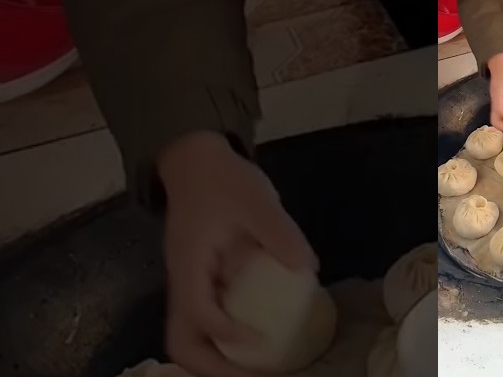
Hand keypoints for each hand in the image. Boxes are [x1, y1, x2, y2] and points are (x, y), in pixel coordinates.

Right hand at [159, 131, 316, 376]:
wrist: (196, 161)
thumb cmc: (223, 180)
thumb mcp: (257, 201)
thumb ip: (281, 233)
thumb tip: (308, 270)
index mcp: (190, 264)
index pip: (196, 312)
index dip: (226, 334)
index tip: (259, 345)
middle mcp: (182, 282)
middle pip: (180, 342)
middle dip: (214, 367)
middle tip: (258, 374)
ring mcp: (189, 285)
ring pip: (188, 338)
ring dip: (218, 360)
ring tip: (257, 369)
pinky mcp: (201, 283)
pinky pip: (205, 323)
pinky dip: (225, 341)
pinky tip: (258, 343)